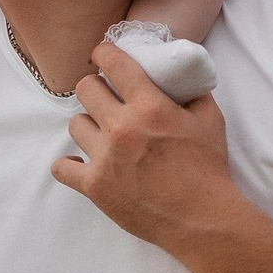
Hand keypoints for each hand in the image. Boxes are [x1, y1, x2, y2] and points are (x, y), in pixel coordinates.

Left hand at [53, 42, 236, 249]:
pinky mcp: (95, 186)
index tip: (103, 56)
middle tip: (106, 97)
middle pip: (85, 89)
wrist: (202, 219)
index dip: (104, 53)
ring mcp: (105, 158)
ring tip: (102, 133)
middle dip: (96, 88)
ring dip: (89, 124)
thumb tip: (180, 75)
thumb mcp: (210, 119)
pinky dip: (71, 165)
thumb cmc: (208, 168)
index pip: (112, 63)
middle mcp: (122, 127)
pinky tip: (84, 163)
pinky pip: (62, 167)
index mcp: (150, 106)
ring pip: (74, 124)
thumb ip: (192, 92)